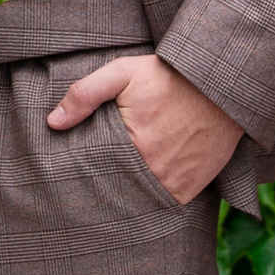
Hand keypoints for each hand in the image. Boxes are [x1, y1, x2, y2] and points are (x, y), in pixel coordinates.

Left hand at [45, 53, 239, 201]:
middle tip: (97, 176)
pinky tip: (145, 183)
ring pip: (138, 197)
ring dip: (128, 192)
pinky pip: (164, 202)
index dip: (85, 166)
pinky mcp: (191, 188)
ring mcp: (174, 182)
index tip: (81, 163)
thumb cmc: (170, 76)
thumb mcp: (124, 72)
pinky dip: (153, 195)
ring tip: (120, 180)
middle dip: (105, 182)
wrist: (222, 85)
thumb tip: (53, 122)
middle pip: (116, 186)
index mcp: (131, 144)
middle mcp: (153, 170)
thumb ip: (85, 93)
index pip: (94, 168)